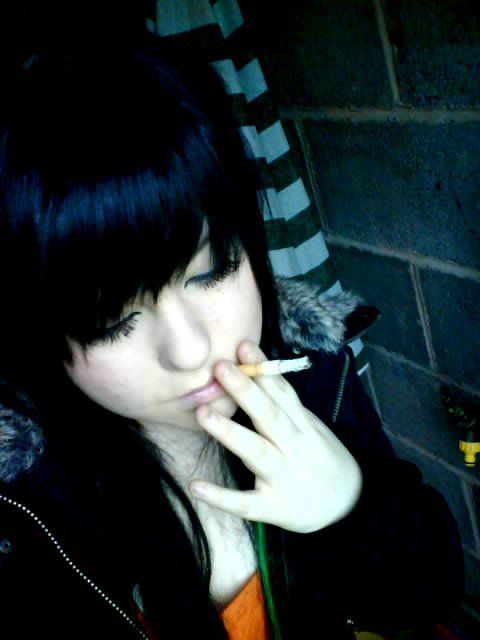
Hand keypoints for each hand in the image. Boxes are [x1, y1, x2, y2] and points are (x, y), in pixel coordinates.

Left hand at [189, 340, 362, 533]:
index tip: (242, 347)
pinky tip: (195, 486)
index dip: (263, 370)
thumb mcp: (310, 426)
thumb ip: (283, 402)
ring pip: (256, 452)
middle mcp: (293, 447)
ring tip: (203, 413)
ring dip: (230, 433)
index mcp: (303, 424)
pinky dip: (221, 496)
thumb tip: (255, 368)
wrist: (349, 505)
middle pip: (269, 416)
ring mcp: (283, 477)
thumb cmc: (321, 457)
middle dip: (245, 391)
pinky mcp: (273, 507)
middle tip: (220, 368)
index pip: (282, 392)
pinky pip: (244, 502)